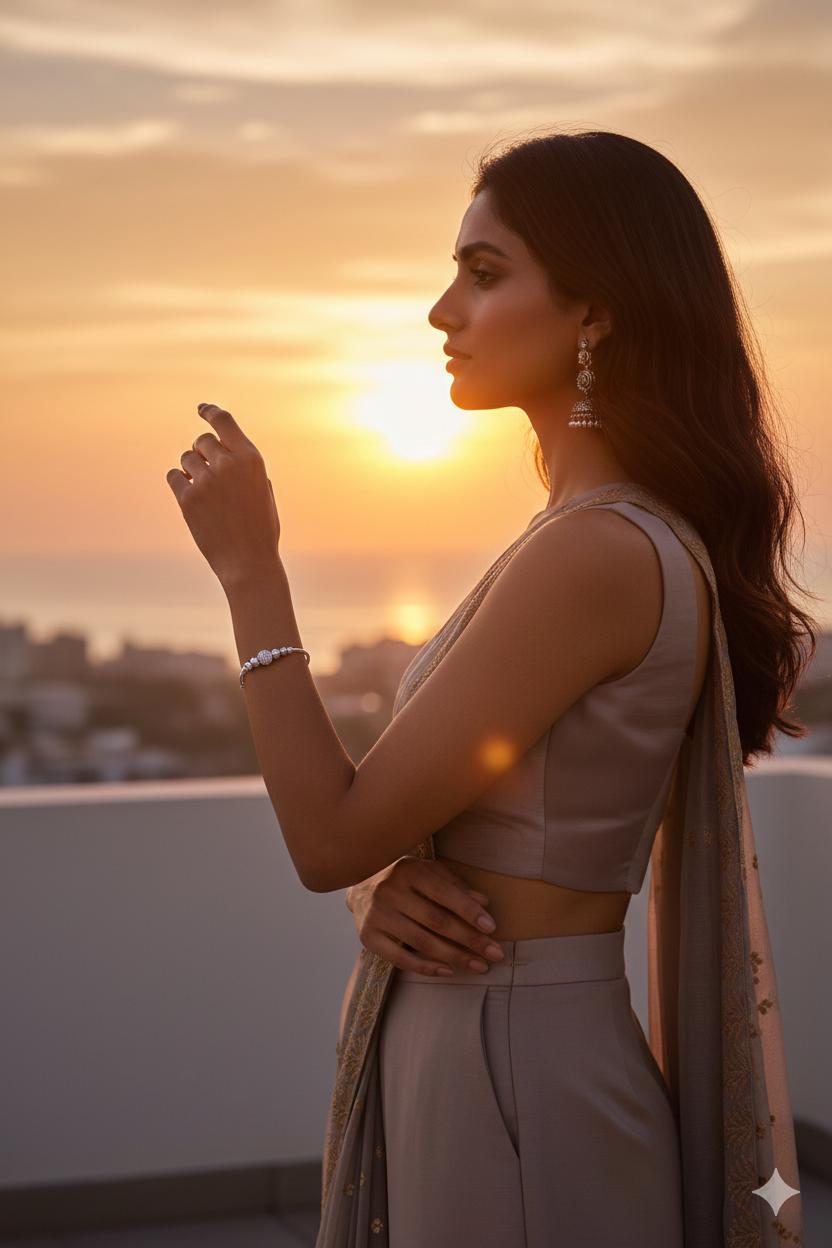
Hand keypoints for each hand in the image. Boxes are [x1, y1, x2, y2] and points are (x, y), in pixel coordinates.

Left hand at [167, 404, 280, 589]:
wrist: (249, 562)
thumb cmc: (260, 528)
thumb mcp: (263, 490)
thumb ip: (245, 466)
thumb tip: (223, 448)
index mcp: (251, 458)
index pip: (224, 421)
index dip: (210, 412)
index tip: (202, 409)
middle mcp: (229, 464)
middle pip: (202, 440)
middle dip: (202, 452)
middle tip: (208, 471)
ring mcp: (207, 480)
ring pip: (186, 459)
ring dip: (191, 470)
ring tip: (205, 492)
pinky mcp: (187, 498)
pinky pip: (173, 477)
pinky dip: (179, 484)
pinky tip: (191, 499)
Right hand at [346, 856, 504, 976]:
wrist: (359, 885)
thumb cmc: (404, 878)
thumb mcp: (428, 872)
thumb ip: (455, 886)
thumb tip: (484, 903)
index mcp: (408, 870)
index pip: (443, 892)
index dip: (468, 910)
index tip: (492, 928)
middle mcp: (390, 891)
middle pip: (436, 920)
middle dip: (469, 939)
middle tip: (495, 953)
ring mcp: (377, 915)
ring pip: (421, 941)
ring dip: (454, 957)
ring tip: (479, 966)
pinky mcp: (368, 937)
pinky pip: (400, 958)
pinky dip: (425, 967)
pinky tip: (448, 971)